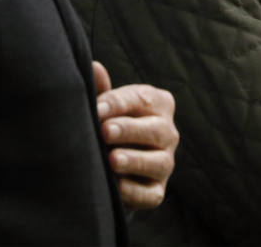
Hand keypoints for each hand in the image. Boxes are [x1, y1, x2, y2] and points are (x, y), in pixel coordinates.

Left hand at [93, 61, 178, 210]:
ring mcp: (165, 163)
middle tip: (105, 132)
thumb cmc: (111, 124)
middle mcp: (168, 133)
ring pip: (158, 162)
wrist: (112, 163)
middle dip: (130, 130)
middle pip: (156, 130)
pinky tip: (116, 188)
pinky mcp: (157, 191)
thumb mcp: (107, 106)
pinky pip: (151, 193)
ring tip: (112, 160)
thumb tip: (93, 66)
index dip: (118, 104)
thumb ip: (102, 90)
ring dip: (135, 160)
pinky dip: (134, 191)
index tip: (96, 109)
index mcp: (159, 104)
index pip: (142, 99)